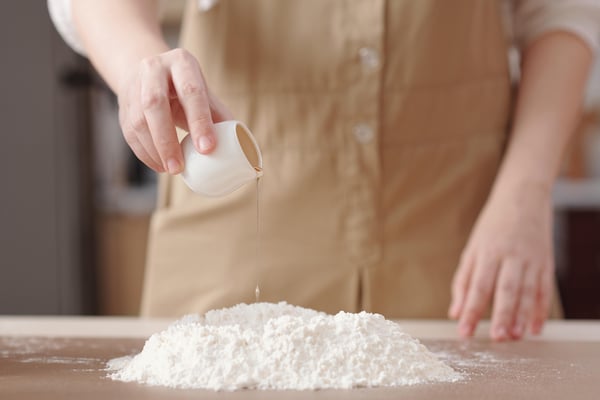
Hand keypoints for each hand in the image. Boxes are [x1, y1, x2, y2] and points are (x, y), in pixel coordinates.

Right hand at [117, 48, 232, 173]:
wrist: (148, 69)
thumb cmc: (185, 86)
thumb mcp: (203, 91)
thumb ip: (218, 115)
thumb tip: (240, 146)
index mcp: (181, 63)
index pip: (191, 92)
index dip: (199, 121)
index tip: (208, 149)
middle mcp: (153, 69)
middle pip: (155, 104)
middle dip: (167, 140)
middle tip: (179, 168)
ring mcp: (133, 86)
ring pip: (138, 120)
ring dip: (154, 150)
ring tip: (171, 169)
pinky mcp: (122, 104)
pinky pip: (129, 132)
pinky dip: (144, 152)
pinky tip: (158, 165)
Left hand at [448, 184, 553, 340]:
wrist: (522, 196)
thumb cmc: (492, 226)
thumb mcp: (472, 249)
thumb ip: (463, 281)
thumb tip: (455, 312)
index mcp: (487, 252)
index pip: (477, 286)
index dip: (471, 310)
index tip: (464, 331)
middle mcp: (510, 255)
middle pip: (506, 289)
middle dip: (502, 315)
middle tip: (497, 338)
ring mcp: (531, 259)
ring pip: (528, 291)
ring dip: (522, 316)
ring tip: (515, 337)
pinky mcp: (546, 262)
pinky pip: (545, 289)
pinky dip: (540, 310)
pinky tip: (534, 328)